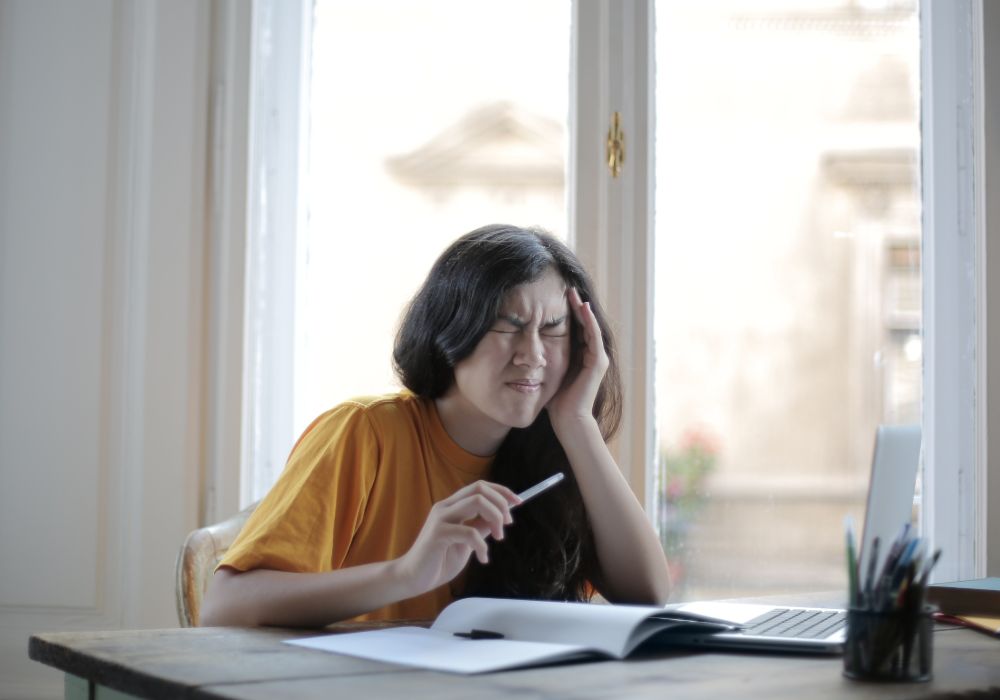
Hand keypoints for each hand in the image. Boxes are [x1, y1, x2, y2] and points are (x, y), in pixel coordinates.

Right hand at [396, 480, 519, 595]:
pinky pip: (470, 532)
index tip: (518, 502)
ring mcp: (441, 518)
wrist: (413, 578)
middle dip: (501, 503)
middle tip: (508, 524)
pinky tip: (482, 558)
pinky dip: (482, 545)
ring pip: (477, 502)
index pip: (480, 486)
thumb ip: (479, 528)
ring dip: (495, 518)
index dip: (502, 491)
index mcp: (452, 506)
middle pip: (480, 489)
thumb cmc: (438, 561)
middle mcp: (445, 507)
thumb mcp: (466, 543)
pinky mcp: (438, 533)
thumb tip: (499, 519)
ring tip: (499, 537)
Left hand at [546, 287, 608, 431]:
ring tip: (573, 292)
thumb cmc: (556, 401)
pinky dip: (588, 321)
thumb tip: (522, 349)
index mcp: (579, 356)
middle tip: (566, 288)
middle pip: (583, 324)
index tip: (555, 297)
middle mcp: (591, 354)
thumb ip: (542, 360)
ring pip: (590, 326)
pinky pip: (593, 336)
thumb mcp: (547, 372)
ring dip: (582, 308)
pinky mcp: (598, 362)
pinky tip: (582, 307)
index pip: (574, 328)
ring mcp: (597, 358)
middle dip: (574, 306)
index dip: (566, 313)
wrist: (568, 419)